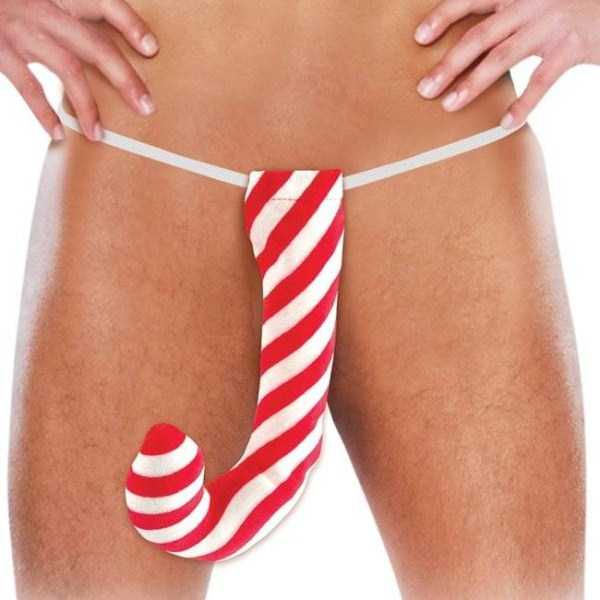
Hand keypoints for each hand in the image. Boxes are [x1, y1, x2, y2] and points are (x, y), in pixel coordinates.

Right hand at [0, 0, 158, 140]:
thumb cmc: (9, 3)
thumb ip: (68, 14)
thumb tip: (106, 50)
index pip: (102, 1)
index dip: (129, 23)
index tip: (152, 49)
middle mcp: (41, 5)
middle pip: (94, 43)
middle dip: (124, 77)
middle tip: (146, 106)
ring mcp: (19, 28)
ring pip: (67, 67)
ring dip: (88, 105)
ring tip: (99, 134)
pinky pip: (27, 85)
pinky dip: (44, 112)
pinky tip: (58, 133)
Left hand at [413, 0, 599, 127]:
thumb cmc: (567, 8)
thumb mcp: (533, 4)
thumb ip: (504, 17)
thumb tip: (465, 50)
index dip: (443, 16)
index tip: (419, 39)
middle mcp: (530, 2)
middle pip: (479, 36)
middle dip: (448, 64)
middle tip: (424, 90)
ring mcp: (551, 24)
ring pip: (502, 57)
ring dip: (472, 84)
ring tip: (449, 105)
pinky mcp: (572, 47)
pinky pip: (541, 81)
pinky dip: (522, 105)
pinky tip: (505, 125)